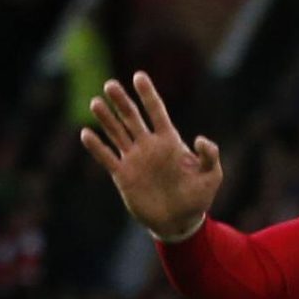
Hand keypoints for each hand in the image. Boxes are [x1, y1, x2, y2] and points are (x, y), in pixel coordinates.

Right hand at [78, 72, 223, 241]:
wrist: (180, 222)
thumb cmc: (198, 198)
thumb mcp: (212, 177)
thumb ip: (210, 156)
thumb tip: (199, 139)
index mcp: (169, 142)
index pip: (156, 112)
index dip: (147, 94)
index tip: (138, 76)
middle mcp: (149, 146)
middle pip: (131, 118)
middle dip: (121, 101)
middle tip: (110, 85)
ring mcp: (134, 159)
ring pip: (116, 133)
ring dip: (106, 118)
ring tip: (95, 102)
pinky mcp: (123, 175)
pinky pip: (106, 157)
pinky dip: (96, 146)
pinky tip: (86, 133)